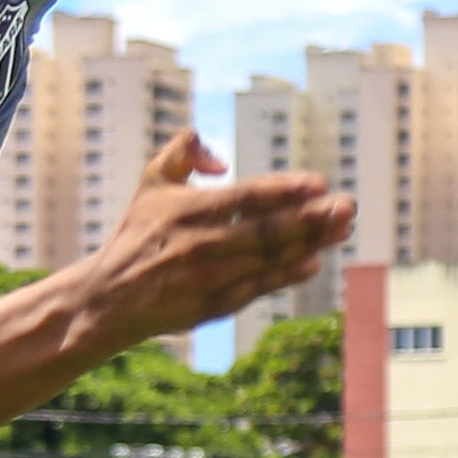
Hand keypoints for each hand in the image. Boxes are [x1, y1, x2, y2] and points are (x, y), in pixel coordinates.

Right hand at [83, 134, 354, 339]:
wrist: (109, 297)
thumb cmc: (138, 233)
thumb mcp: (152, 181)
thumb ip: (184, 151)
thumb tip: (223, 161)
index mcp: (187, 209)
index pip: (247, 197)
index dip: (286, 189)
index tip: (319, 183)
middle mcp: (200, 244)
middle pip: (267, 229)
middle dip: (311, 217)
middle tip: (347, 207)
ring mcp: (208, 278)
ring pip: (268, 259)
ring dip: (309, 244)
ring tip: (341, 229)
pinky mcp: (211, 307)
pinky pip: (256, 289)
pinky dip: (285, 277)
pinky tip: (313, 263)